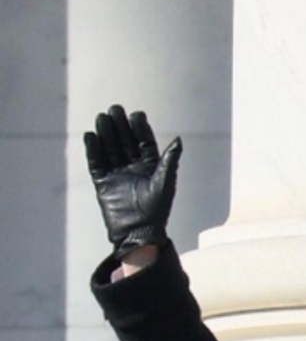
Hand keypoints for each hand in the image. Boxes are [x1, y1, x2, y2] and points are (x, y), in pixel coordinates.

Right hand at [83, 104, 181, 256]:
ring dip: (106, 133)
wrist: (139, 231)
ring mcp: (117, 174)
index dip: (140, 129)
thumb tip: (179, 140)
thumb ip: (170, 161)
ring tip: (102, 117)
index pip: (144, 143)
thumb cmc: (157, 210)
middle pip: (125, 142)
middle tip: (115, 109)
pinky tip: (90, 135)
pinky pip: (96, 162)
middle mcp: (133, 168)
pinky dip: (93, 149)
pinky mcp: (103, 182)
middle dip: (120, 126)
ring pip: (110, 148)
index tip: (136, 115)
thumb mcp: (165, 182)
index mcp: (150, 167)